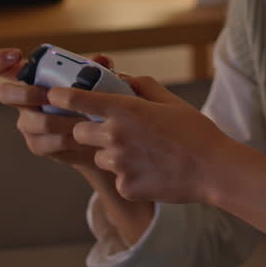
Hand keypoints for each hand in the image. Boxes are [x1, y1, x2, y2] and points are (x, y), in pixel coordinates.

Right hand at [0, 47, 117, 169]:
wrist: (96, 139)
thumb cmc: (90, 102)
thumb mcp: (94, 82)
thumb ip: (97, 69)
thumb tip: (102, 59)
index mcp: (31, 79)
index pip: (2, 67)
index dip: (1, 60)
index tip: (16, 55)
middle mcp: (23, 101)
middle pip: (5, 93)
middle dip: (28, 93)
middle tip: (52, 95)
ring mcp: (27, 123)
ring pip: (38, 122)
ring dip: (64, 120)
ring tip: (86, 121)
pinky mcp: (37, 145)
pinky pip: (50, 141)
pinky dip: (71, 139)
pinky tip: (86, 137)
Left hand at [46, 76, 232, 203]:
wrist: (213, 170)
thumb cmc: (196, 132)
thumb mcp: (170, 101)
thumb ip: (142, 86)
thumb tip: (123, 79)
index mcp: (124, 110)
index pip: (77, 100)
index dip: (60, 97)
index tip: (53, 96)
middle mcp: (115, 137)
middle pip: (80, 133)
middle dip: (90, 131)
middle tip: (113, 132)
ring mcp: (118, 165)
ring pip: (100, 158)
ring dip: (112, 155)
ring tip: (143, 154)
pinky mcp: (125, 187)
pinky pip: (117, 179)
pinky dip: (129, 176)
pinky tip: (152, 172)